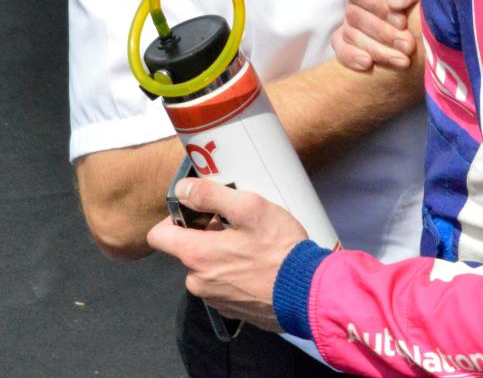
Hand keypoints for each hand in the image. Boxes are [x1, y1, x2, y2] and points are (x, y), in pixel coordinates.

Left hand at [146, 180, 307, 330]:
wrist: (306, 292)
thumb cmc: (278, 247)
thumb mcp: (249, 207)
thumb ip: (211, 195)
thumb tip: (182, 189)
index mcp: (196, 255)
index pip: (158, 235)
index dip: (175, 217)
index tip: (200, 210)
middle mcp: (196, 281)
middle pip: (188, 250)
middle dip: (208, 234)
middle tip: (239, 224)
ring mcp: (213, 299)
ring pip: (207, 267)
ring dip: (223, 254)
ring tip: (254, 246)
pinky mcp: (230, 310)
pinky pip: (222, 285)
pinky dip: (234, 273)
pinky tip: (258, 266)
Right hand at [333, 0, 423, 70]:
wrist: (447, 0)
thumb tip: (395, 0)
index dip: (376, 7)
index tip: (401, 21)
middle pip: (353, 13)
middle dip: (381, 33)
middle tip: (407, 45)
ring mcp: (356, 8)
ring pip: (349, 32)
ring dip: (375, 49)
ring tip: (402, 60)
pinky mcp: (355, 30)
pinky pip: (341, 44)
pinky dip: (351, 56)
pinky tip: (368, 64)